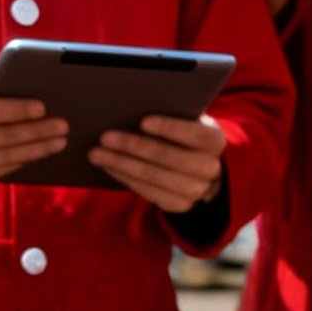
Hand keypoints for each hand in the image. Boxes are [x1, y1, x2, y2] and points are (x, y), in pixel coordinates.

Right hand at [0, 63, 67, 189]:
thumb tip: (17, 81)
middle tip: (62, 127)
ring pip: (2, 159)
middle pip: (2, 138)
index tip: (43, 107)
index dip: (18, 110)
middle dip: (37, 132)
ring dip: (35, 151)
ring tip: (57, 142)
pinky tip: (34, 154)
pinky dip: (17, 164)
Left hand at [91, 113, 227, 213]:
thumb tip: (134, 106)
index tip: (142, 121)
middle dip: (135, 147)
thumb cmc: (183, 134)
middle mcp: (210, 168)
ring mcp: (196, 190)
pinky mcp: (179, 204)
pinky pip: (149, 193)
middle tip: (106, 137)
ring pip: (156, 178)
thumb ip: (172, 114)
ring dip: (123, 165)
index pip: (195, 134)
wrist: (199, 168)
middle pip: (171, 158)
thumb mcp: (187, 121)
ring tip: (97, 154)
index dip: (170, 128)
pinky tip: (108, 167)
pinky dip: (125, 179)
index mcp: (214, 140)